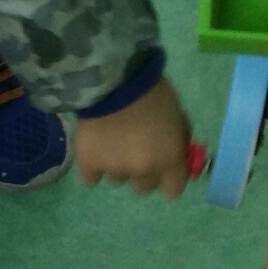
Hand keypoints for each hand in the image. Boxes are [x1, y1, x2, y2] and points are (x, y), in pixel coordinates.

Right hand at [74, 77, 192, 199]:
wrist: (113, 77)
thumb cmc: (152, 90)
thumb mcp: (177, 113)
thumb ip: (178, 138)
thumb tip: (178, 154)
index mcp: (170, 159)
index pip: (172, 191)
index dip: (167, 180)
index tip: (162, 167)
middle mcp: (144, 171)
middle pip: (144, 187)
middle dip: (141, 171)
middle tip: (134, 147)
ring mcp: (115, 169)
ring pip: (118, 179)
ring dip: (117, 164)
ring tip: (112, 138)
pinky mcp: (89, 164)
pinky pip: (91, 177)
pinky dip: (93, 165)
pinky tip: (94, 146)